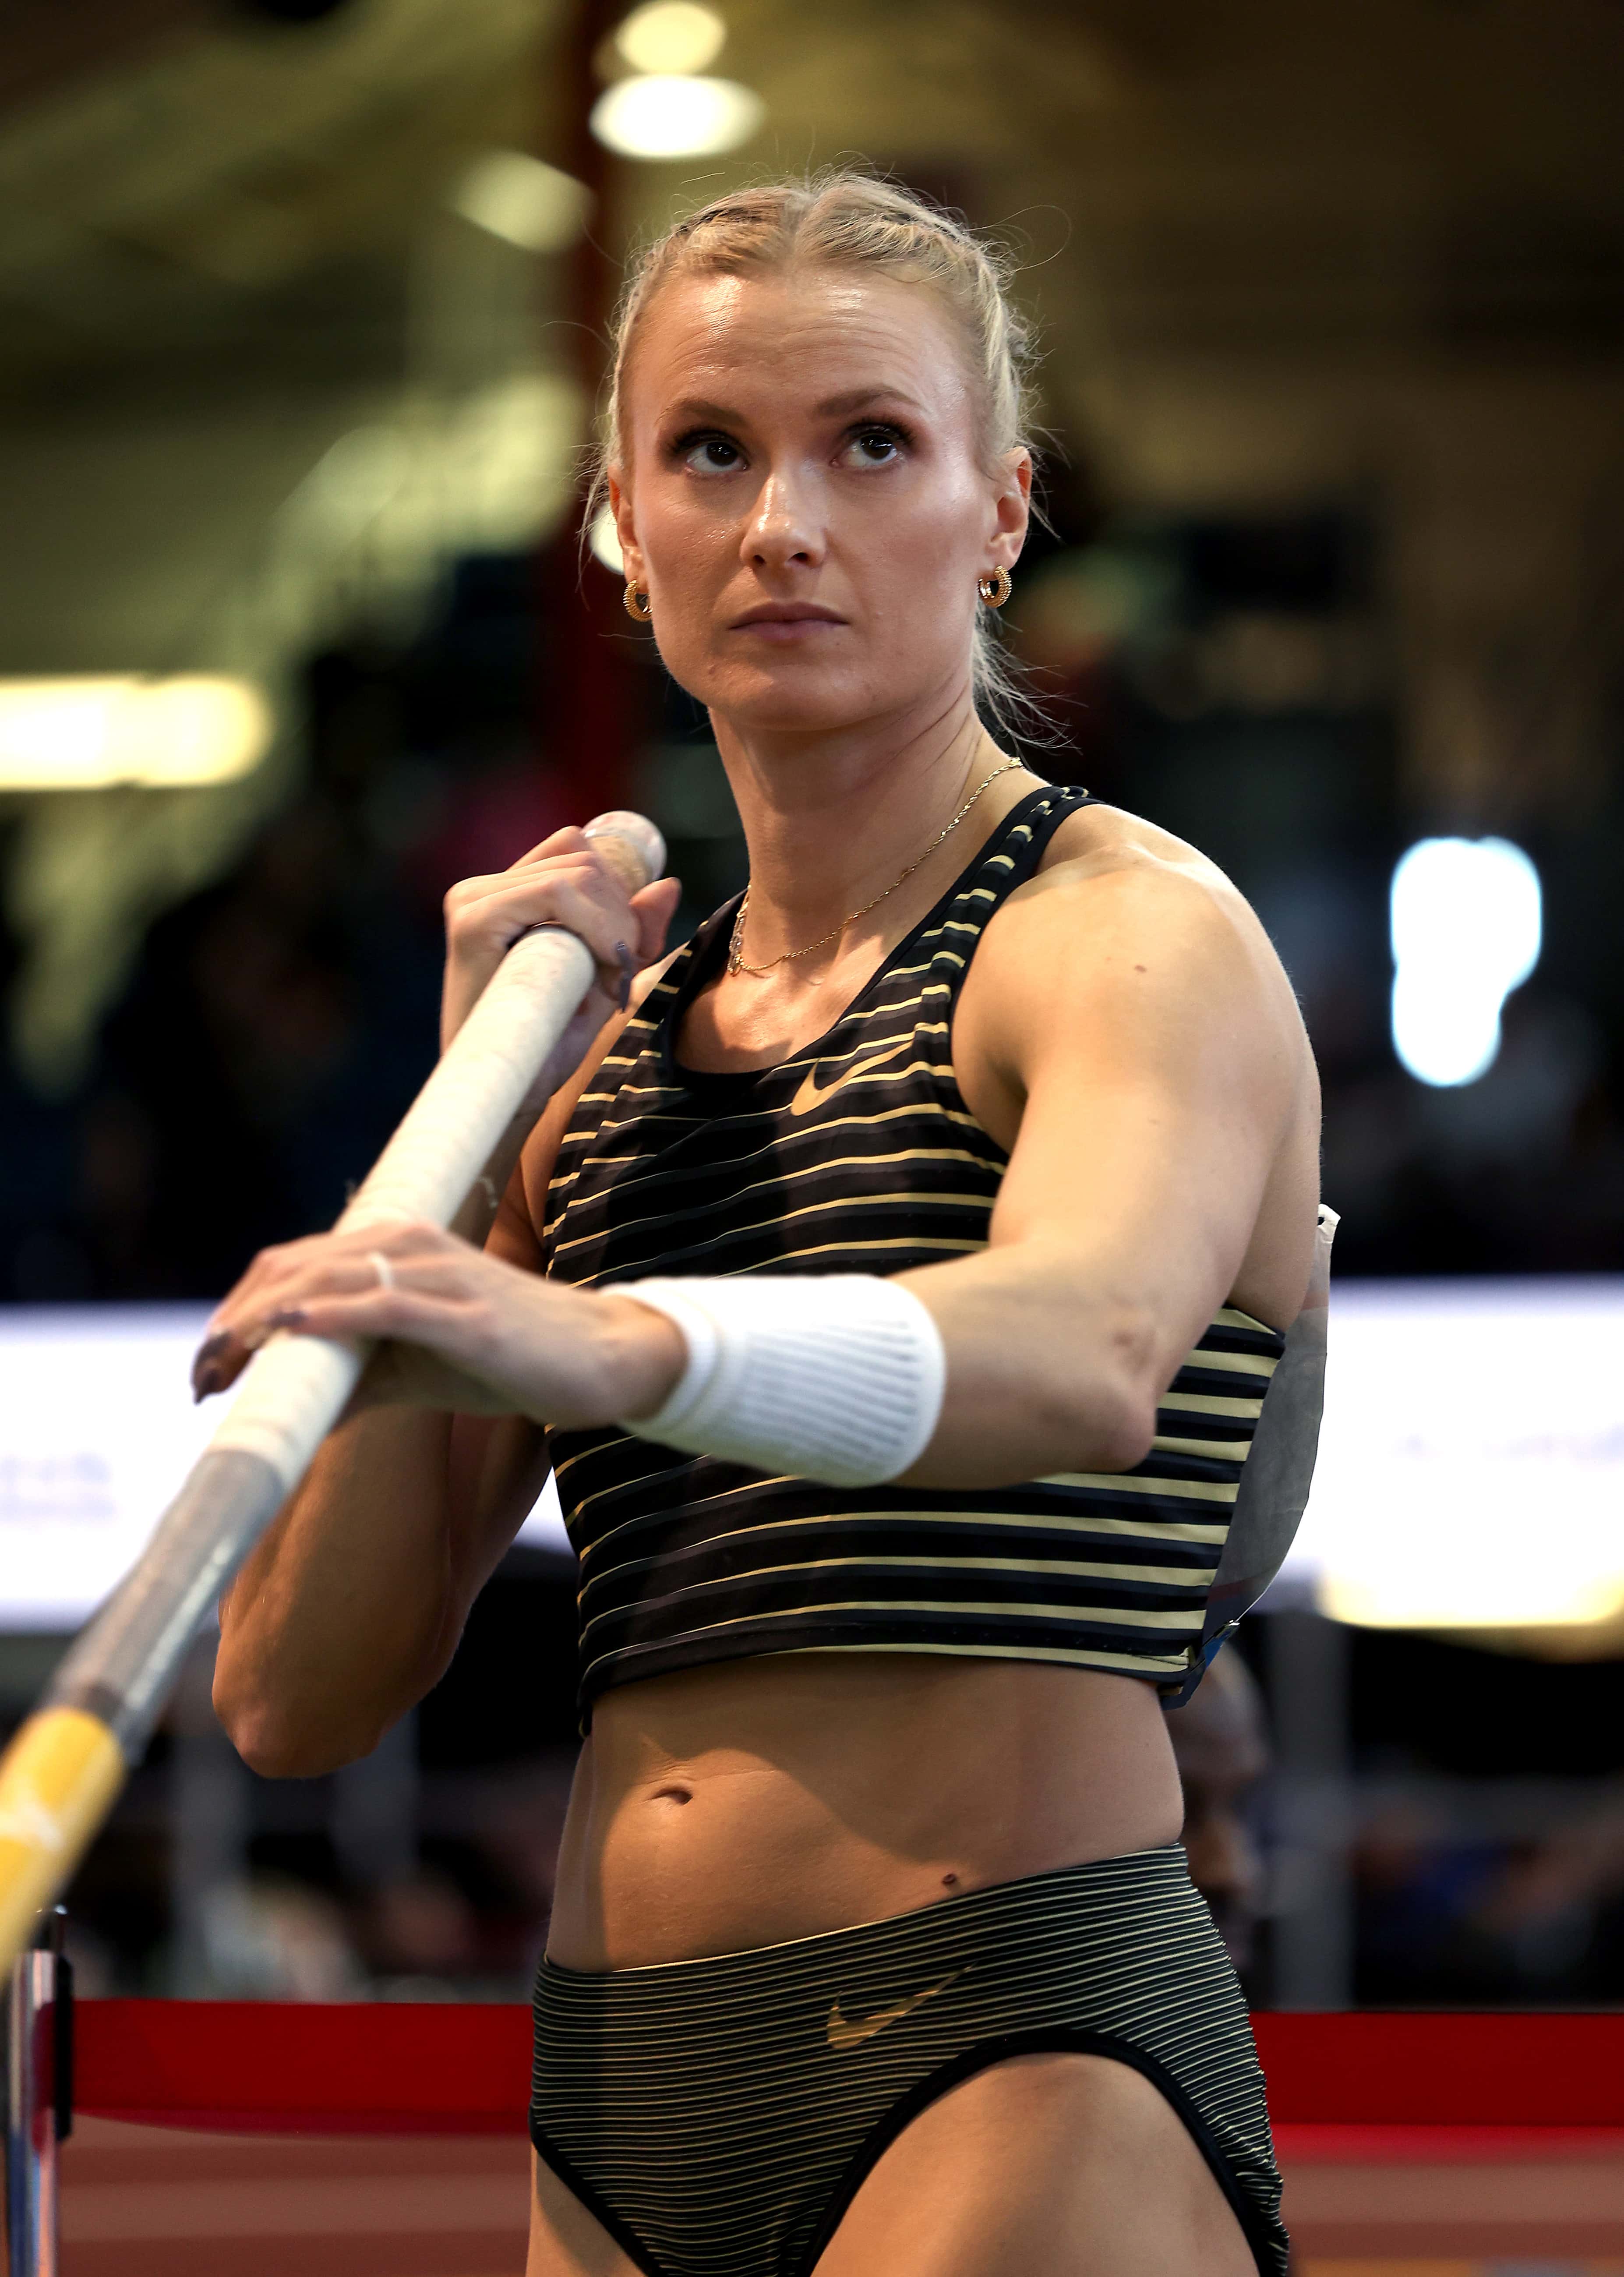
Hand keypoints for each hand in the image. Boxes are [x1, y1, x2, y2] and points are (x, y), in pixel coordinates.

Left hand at [190, 1219, 685, 1426]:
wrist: (599, 1358)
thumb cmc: (508, 1358)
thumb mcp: (416, 1369)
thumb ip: (353, 1379)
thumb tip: (286, 1416)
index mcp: (395, 1248)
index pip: (293, 1265)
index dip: (239, 1309)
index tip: (205, 1364)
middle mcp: (410, 1246)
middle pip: (296, 1269)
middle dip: (237, 1321)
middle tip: (199, 1375)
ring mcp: (440, 1276)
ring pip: (330, 1281)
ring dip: (266, 1321)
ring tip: (223, 1361)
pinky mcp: (467, 1315)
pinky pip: (387, 1306)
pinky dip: (333, 1314)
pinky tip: (293, 1330)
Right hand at [441, 826, 680, 1110]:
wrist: (512, 1092)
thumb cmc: (551, 1040)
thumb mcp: (605, 976)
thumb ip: (633, 930)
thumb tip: (667, 883)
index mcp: (506, 892)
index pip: (577, 849)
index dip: (617, 890)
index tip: (625, 951)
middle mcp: (482, 888)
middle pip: (584, 859)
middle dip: (622, 915)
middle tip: (618, 976)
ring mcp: (473, 901)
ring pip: (577, 872)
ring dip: (613, 926)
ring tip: (604, 983)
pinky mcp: (473, 921)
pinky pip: (555, 892)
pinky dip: (596, 926)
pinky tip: (600, 971)